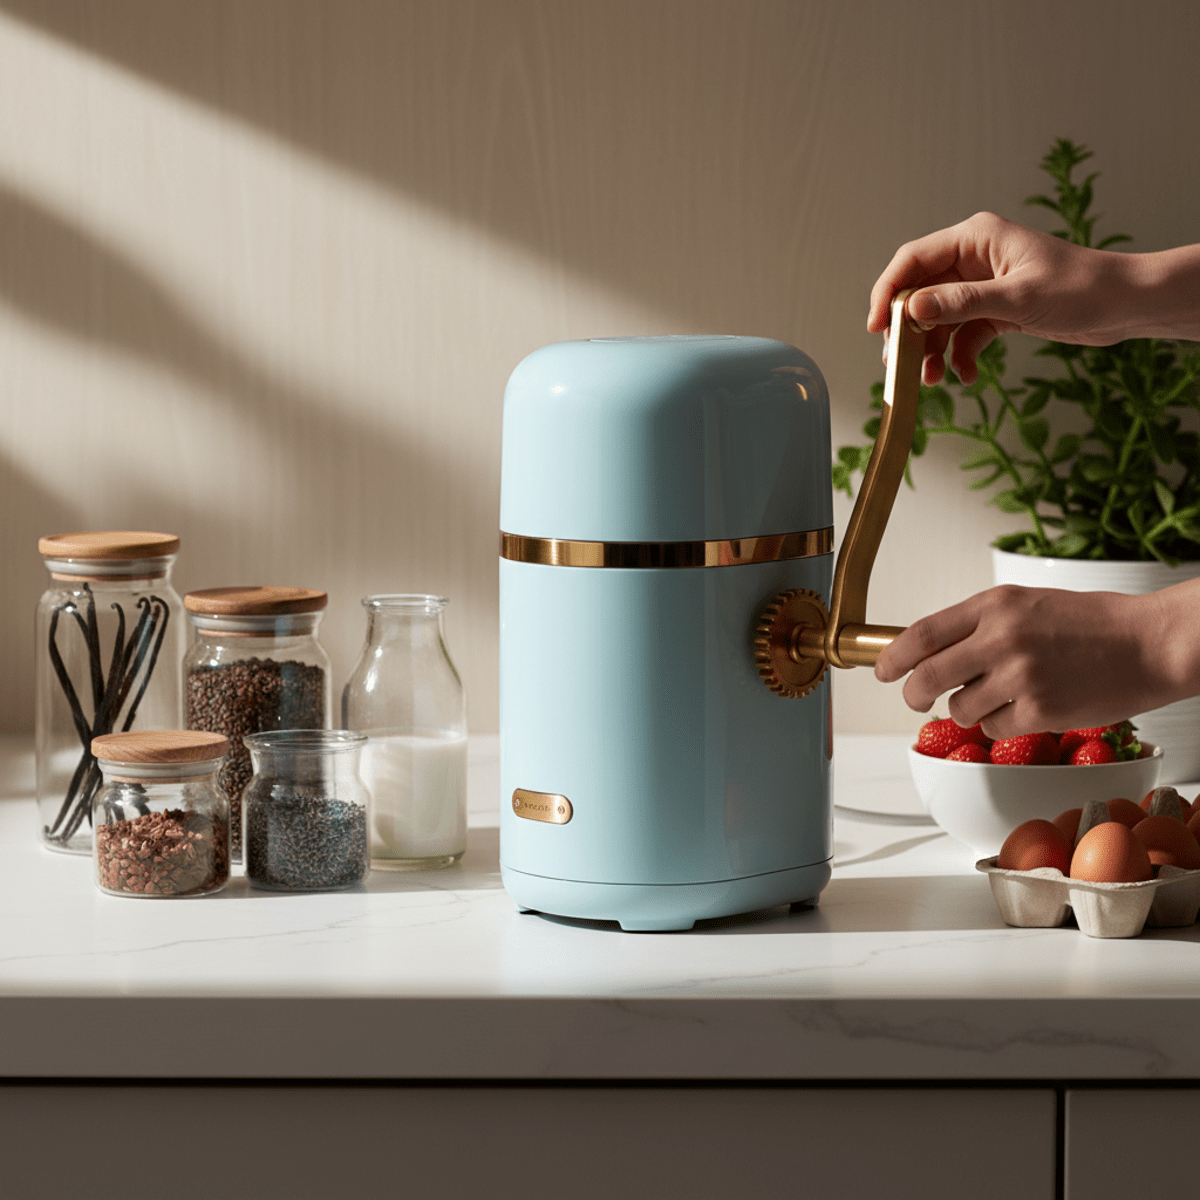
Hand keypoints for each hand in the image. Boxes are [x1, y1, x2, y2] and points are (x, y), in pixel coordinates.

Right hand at [867, 212, 1139, 385]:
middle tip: (899, 364)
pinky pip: (961, 335)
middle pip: (919, 294)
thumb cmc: (1081, 288)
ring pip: (938, 320)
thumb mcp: (1017, 298)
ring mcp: (983, 286)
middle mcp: (973, 259)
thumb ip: (962, 304)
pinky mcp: (995, 310)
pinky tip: (965, 376)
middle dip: (908, 331)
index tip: (875, 327)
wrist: (1124, 305)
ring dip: (931, 351)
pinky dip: (959, 356)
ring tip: (931, 379)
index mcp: (975, 239)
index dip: (887, 293)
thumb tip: (912, 308)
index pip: (913, 261)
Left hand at [873, 582, 1196, 737]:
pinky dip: (1003, 724)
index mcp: (995, 605)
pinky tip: (1029, 706)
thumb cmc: (1092, 623)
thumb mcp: (1026, 603)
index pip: (922, 633)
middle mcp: (1001, 638)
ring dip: (969, 708)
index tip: (882, 670)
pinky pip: (995, 729)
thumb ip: (977, 623)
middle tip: (916, 699)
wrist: (1150, 644)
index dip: (893, 657)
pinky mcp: (1039, 711)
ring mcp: (1019, 676)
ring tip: (1001, 694)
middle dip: (914, 694)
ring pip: (960, 708)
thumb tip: (929, 648)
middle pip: (928, 677)